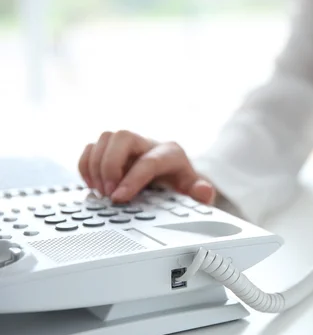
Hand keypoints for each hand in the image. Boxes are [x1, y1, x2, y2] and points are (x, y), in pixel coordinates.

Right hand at [78, 130, 215, 203]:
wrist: (174, 181)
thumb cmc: (183, 187)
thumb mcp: (195, 193)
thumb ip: (201, 194)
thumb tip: (203, 191)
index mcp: (171, 153)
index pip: (149, 161)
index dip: (132, 179)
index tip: (119, 198)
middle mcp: (149, 144)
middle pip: (123, 136)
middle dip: (110, 165)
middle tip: (108, 193)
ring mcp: (129, 146)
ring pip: (105, 138)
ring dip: (96, 166)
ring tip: (100, 191)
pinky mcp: (112, 151)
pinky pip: (92, 147)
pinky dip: (87, 165)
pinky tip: (93, 185)